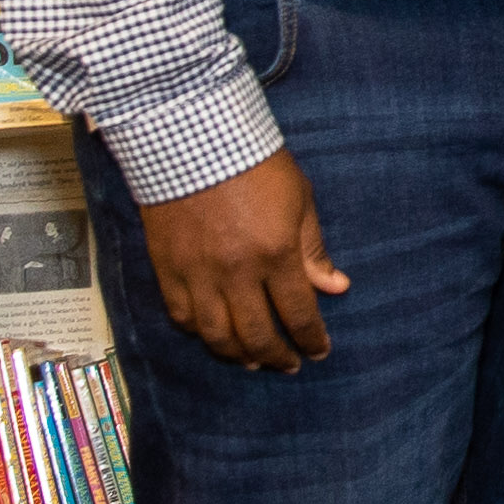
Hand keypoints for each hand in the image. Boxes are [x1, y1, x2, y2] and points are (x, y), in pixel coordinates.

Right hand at [139, 150, 345, 371]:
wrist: (191, 138)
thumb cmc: (254, 164)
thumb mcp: (299, 200)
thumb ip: (314, 250)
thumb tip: (337, 287)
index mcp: (276, 253)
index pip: (299, 314)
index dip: (312, 339)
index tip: (319, 351)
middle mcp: (236, 272)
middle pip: (257, 335)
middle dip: (277, 356)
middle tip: (288, 365)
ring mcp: (198, 273)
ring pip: (217, 335)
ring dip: (238, 355)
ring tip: (252, 362)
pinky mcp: (167, 267)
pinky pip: (182, 315)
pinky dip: (199, 332)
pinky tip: (213, 334)